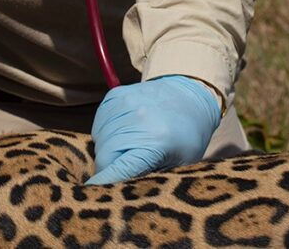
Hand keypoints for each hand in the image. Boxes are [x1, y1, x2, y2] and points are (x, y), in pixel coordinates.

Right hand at [85, 75, 220, 184]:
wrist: (191, 94)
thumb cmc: (187, 134)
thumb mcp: (179, 165)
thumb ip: (151, 180)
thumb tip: (123, 194)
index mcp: (156, 141)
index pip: (117, 170)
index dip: (104, 184)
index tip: (97, 194)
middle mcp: (138, 118)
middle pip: (103, 156)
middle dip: (108, 169)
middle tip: (125, 170)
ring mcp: (126, 103)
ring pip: (98, 139)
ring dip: (106, 149)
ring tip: (128, 148)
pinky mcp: (117, 94)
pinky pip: (99, 123)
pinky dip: (105, 132)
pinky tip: (123, 132)